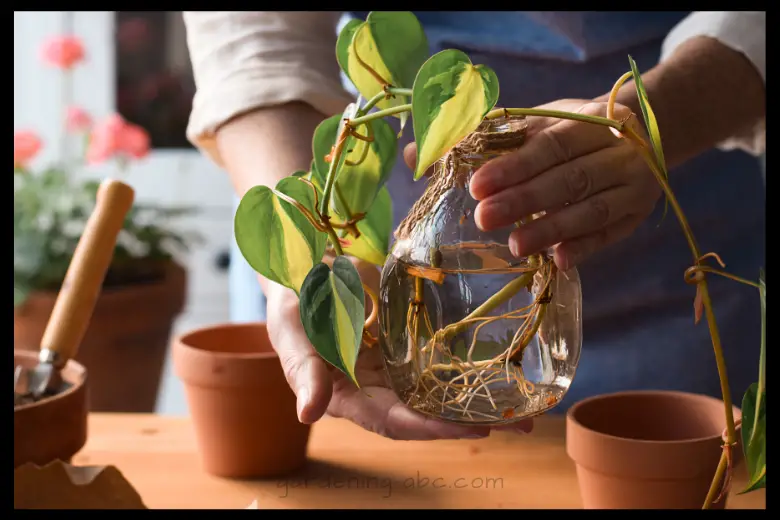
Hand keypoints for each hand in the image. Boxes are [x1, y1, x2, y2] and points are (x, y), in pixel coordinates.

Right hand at [263, 255, 532, 439]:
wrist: (305, 268)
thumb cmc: (291, 303)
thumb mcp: (291, 334)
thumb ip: (303, 372)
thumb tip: (307, 415)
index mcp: (349, 397)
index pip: (394, 421)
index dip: (431, 428)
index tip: (473, 429)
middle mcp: (378, 390)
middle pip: (429, 414)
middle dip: (474, 422)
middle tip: (523, 425)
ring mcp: (396, 368)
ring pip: (442, 391)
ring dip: (483, 401)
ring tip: (530, 409)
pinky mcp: (409, 344)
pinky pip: (443, 360)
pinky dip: (472, 368)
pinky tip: (506, 369)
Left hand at [404, 100, 660, 270]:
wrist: (639, 133)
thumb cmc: (568, 132)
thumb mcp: (531, 124)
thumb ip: (478, 139)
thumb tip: (414, 155)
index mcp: (586, 121)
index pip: (547, 145)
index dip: (512, 166)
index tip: (475, 185)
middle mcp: (615, 151)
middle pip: (568, 179)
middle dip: (524, 201)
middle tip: (483, 219)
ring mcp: (632, 185)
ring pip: (592, 210)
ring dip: (551, 229)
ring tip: (513, 246)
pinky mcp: (636, 214)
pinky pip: (611, 235)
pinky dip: (585, 248)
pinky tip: (558, 261)